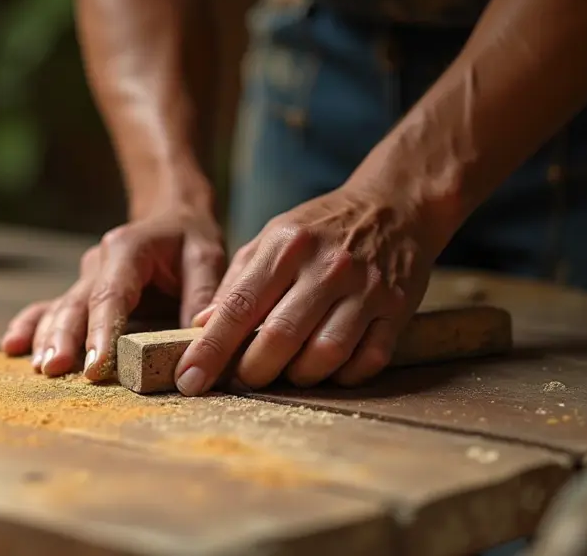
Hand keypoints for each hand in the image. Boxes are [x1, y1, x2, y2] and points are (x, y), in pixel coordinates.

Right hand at [0, 205, 224, 379]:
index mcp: (127, 250)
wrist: (173, 218)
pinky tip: (13, 346)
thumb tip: (200, 339)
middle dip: (64, 338)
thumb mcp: (208, 258)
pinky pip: (50, 309)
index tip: (96, 364)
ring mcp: (85, 278)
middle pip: (76, 304)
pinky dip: (31, 326)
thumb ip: (203, 295)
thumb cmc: (191, 241)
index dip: (102, 331)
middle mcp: (98, 263)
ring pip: (60, 309)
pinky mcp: (81, 293)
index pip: (111, 295)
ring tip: (40, 368)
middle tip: (55, 368)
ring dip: (46, 338)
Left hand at [175, 182, 438, 395]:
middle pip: (281, 338)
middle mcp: (326, 267)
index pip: (239, 307)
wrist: (394, 206)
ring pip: (325, 355)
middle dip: (253, 371)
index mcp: (286, 247)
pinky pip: (368, 361)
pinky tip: (328, 368)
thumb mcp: (272, 239)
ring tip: (287, 370)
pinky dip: (343, 376)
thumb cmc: (320, 229)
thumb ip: (237, 282)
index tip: (189, 380)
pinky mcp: (397, 309)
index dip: (211, 350)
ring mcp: (366, 289)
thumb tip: (200, 328)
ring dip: (299, 376)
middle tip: (243, 377)